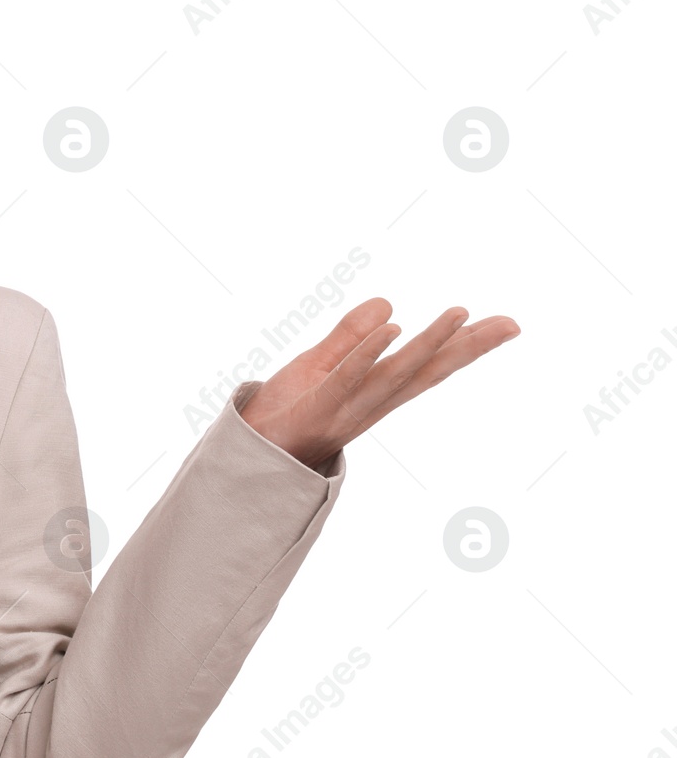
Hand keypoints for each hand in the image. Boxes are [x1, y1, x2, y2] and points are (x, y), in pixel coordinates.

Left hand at [236, 298, 519, 470]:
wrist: (247, 452)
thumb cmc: (285, 411)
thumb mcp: (320, 364)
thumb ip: (350, 337)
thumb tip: (388, 305)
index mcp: (376, 391)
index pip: (427, 365)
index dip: (465, 346)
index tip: (506, 325)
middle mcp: (371, 402)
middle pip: (426, 371)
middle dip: (468, 348)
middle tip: (510, 325)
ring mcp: (347, 407)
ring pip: (395, 373)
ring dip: (427, 344)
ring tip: (460, 314)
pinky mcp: (317, 408)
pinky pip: (346, 378)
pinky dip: (368, 354)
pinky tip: (391, 330)